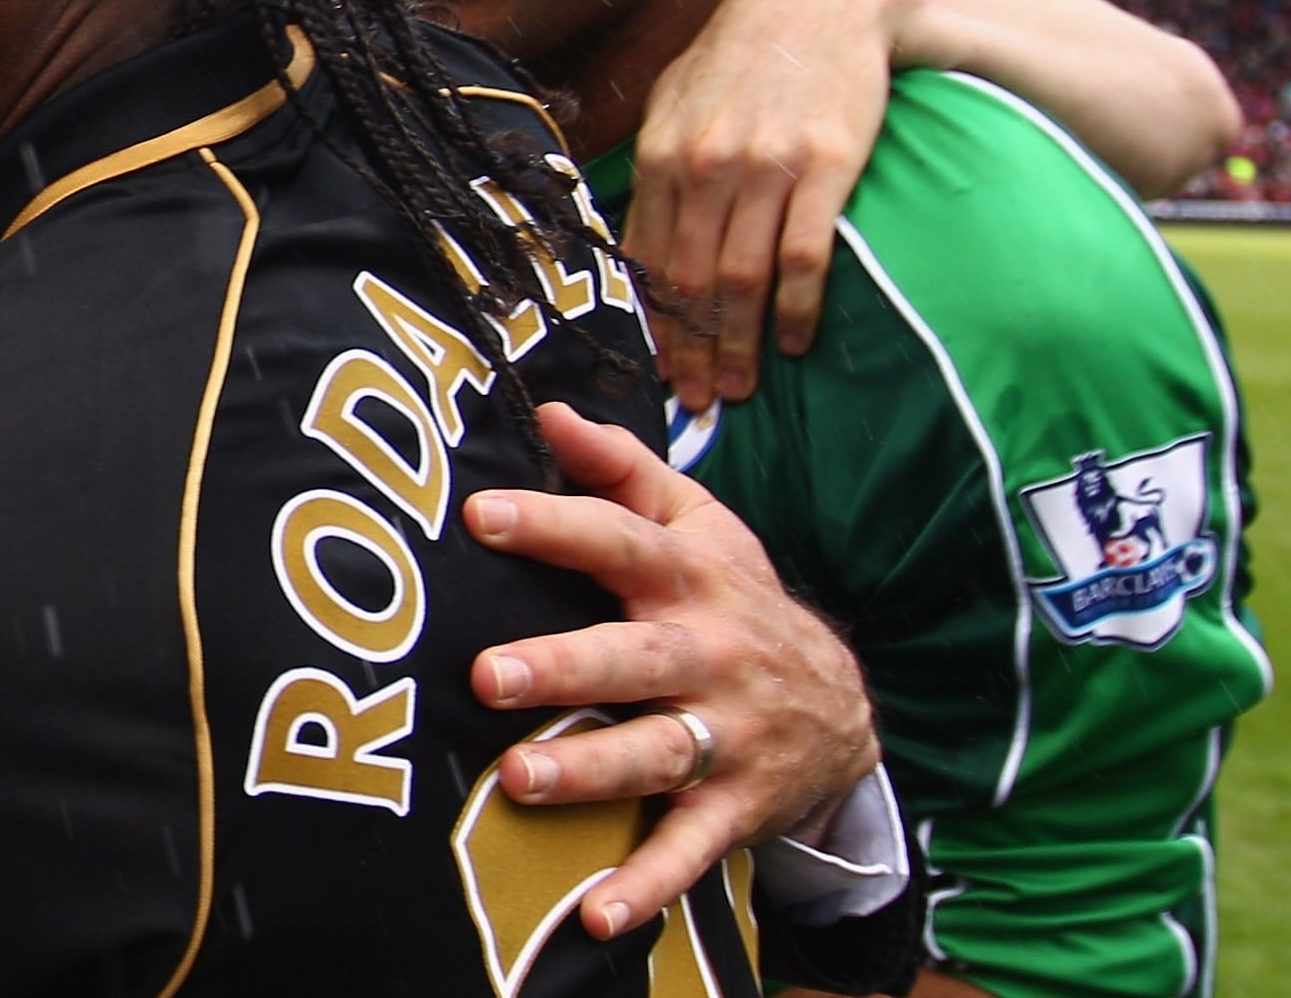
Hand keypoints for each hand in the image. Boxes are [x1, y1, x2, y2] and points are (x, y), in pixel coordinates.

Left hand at [465, 403, 877, 940]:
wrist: (847, 706)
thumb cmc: (737, 599)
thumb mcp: (700, 523)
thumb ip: (621, 467)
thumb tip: (548, 413)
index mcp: (690, 578)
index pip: (617, 541)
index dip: (554, 523)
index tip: (482, 514)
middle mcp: (706, 656)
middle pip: (631, 659)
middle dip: (563, 667)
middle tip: (489, 675)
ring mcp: (725, 736)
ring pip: (654, 754)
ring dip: (588, 771)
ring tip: (517, 780)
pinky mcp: (735, 807)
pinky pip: (690, 850)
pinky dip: (649, 885)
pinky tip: (597, 914)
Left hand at [625, 0, 890, 407]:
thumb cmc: (743, 52)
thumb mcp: (676, 96)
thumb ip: (656, 163)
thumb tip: (636, 234)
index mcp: (661, 151)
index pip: (648, 258)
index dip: (652, 323)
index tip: (655, 371)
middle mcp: (704, 164)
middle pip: (692, 281)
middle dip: (690, 351)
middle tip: (696, 403)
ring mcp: (765, 167)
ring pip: (742, 279)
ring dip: (737, 344)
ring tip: (737, 390)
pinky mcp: (825, 167)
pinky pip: (804, 256)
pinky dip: (794, 308)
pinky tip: (792, 342)